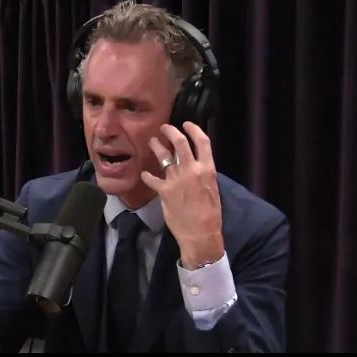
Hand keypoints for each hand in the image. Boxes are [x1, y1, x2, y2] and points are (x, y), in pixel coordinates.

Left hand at [140, 122, 223, 269]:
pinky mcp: (164, 191)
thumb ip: (203, 174)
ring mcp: (176, 179)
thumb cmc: (210, 214)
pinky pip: (151, 178)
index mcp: (207, 169)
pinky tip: (144, 174)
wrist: (201, 232)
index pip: (202, 141)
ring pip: (163, 156)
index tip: (186, 124)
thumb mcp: (212, 188)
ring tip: (152, 142)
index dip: (193, 129)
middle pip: (179, 142)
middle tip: (164, 128)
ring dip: (156, 147)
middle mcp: (191, 170)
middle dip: (170, 131)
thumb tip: (195, 166)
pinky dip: (147, 175)